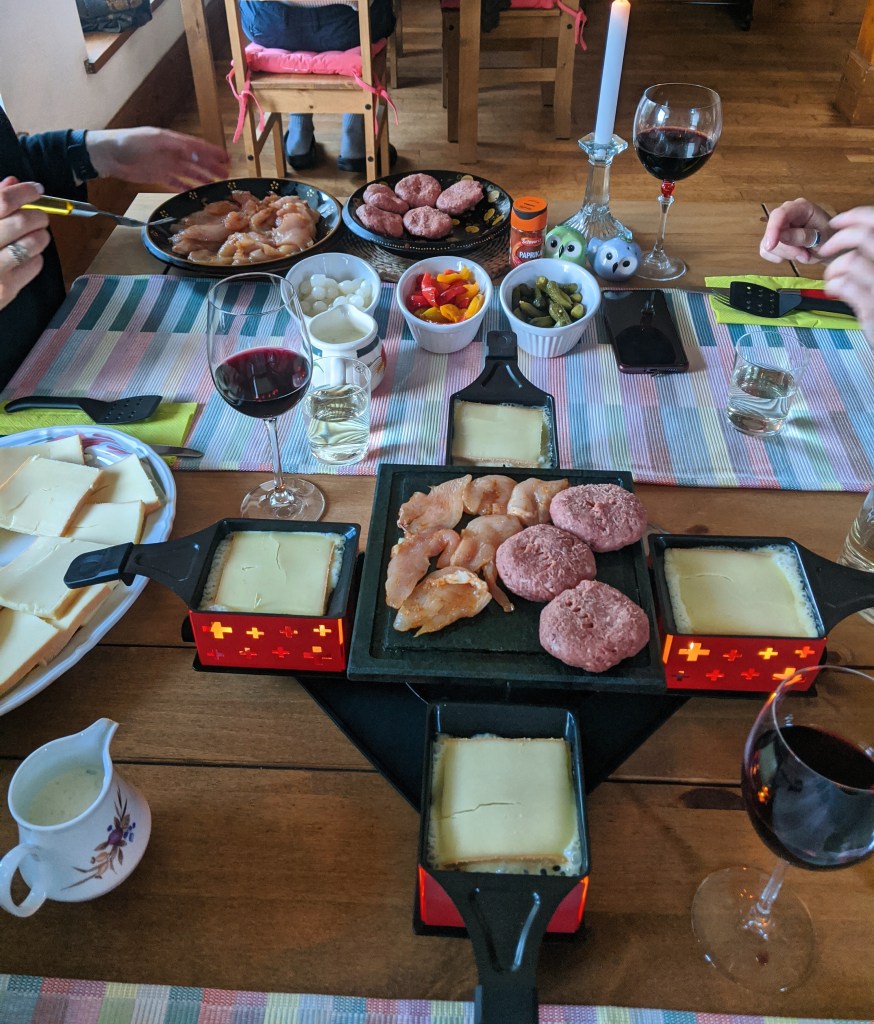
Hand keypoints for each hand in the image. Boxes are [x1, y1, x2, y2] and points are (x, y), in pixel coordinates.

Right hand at [0, 178, 51, 310]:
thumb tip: (12, 183)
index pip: (3, 201)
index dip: (24, 192)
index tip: (35, 190)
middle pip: (22, 222)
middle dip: (38, 216)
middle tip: (39, 217)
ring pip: (33, 244)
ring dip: (41, 236)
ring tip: (35, 235)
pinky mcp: (6, 289)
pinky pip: (34, 265)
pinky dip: (36, 256)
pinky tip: (26, 255)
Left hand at [85, 128, 228, 190]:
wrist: (108, 155)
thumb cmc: (129, 143)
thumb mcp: (154, 140)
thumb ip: (175, 146)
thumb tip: (196, 151)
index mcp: (172, 141)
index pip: (197, 147)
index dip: (212, 152)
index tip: (226, 158)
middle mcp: (171, 153)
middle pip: (196, 161)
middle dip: (211, 167)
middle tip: (227, 175)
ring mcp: (165, 165)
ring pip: (189, 173)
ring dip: (202, 178)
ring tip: (215, 184)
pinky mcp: (157, 176)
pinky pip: (175, 183)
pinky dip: (185, 187)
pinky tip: (194, 192)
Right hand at [760, 198, 830, 265]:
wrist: (829, 247)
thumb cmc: (828, 239)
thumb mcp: (822, 239)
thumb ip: (803, 237)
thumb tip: (780, 237)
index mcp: (801, 207)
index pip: (780, 214)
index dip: (773, 229)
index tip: (770, 246)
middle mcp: (785, 213)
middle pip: (773, 233)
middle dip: (787, 249)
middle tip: (805, 256)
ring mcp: (777, 226)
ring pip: (768, 245)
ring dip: (786, 255)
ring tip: (804, 254)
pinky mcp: (770, 239)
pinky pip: (766, 252)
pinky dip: (780, 258)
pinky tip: (793, 255)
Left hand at [818, 206, 873, 340]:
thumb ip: (870, 255)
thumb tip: (851, 233)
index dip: (854, 216)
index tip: (836, 221)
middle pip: (864, 236)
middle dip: (837, 240)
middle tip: (824, 250)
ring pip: (851, 260)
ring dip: (833, 267)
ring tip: (832, 277)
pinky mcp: (872, 305)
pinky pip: (844, 284)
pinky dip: (833, 284)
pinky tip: (834, 290)